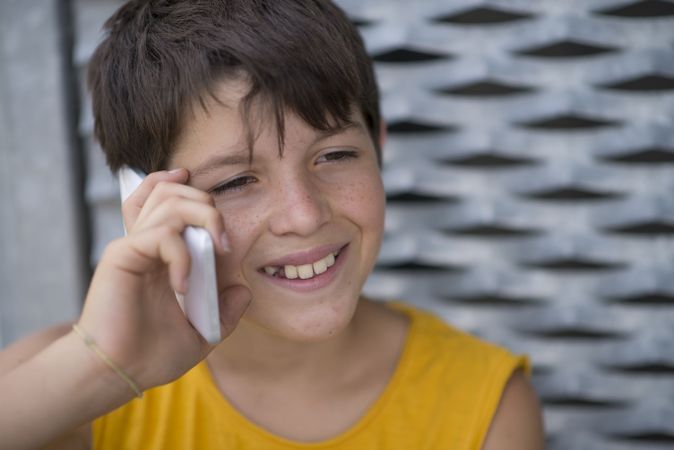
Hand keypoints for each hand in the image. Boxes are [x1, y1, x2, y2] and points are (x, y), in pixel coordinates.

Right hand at [77, 169, 250, 390]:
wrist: (119, 373)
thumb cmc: (151, 355)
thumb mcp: (201, 332)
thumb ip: (224, 310)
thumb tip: (244, 290)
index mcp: (161, 255)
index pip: (171, 202)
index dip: (197, 198)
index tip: (222, 226)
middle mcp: (145, 244)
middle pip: (172, 191)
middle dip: (206, 204)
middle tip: (224, 242)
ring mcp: (133, 246)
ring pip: (170, 201)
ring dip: (204, 219)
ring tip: (216, 253)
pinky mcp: (123, 255)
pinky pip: (163, 234)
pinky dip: (183, 255)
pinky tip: (183, 286)